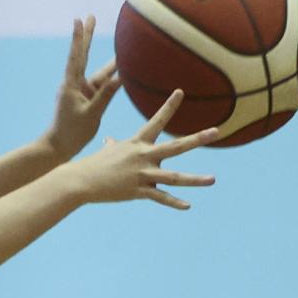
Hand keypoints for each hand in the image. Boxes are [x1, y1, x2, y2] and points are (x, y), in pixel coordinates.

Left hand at [45, 15, 121, 160]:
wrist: (59, 146)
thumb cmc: (72, 132)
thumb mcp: (91, 115)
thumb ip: (105, 96)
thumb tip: (119, 78)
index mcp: (72, 85)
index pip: (77, 57)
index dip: (79, 37)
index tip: (79, 19)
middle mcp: (75, 84)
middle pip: (83, 56)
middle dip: (88, 36)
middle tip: (90, 16)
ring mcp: (80, 91)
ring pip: (98, 72)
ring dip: (110, 62)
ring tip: (123, 47)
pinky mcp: (85, 99)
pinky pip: (101, 85)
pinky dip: (111, 78)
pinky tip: (122, 73)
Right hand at [60, 89, 215, 208]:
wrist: (81, 180)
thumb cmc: (93, 165)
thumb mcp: (106, 152)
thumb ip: (113, 146)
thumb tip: (109, 142)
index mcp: (138, 143)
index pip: (157, 121)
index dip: (169, 106)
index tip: (180, 92)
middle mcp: (144, 156)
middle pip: (176, 147)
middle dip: (197, 139)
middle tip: (216, 131)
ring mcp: (142, 174)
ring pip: (174, 177)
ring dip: (195, 179)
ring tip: (212, 179)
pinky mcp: (138, 190)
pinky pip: (160, 197)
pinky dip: (174, 202)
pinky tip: (188, 206)